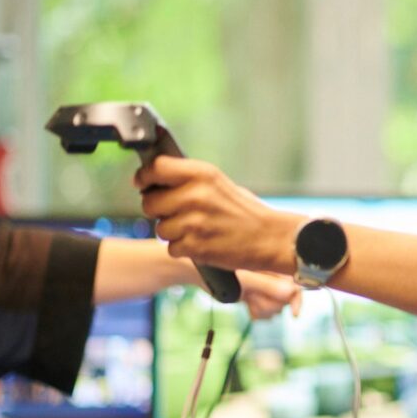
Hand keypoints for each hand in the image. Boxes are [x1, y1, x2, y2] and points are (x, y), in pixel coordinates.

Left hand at [134, 156, 306, 274]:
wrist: (271, 238)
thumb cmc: (244, 211)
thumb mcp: (218, 184)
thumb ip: (187, 180)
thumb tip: (151, 178)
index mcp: (202, 174)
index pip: (156, 168)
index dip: (145, 177)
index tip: (145, 183)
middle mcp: (196, 195)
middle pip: (150, 202)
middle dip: (159, 210)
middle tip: (180, 213)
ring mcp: (194, 222)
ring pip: (160, 228)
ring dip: (174, 233)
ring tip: (198, 230)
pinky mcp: (195, 246)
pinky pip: (172, 248)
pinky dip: (184, 249)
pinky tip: (203, 243)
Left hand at [237, 271, 302, 319]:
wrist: (219, 279)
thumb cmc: (232, 274)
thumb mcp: (248, 278)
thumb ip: (269, 285)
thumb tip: (291, 292)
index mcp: (278, 272)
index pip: (296, 288)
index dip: (296, 301)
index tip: (294, 314)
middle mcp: (277, 282)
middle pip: (283, 303)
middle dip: (267, 303)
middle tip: (252, 295)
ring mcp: (270, 292)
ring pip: (274, 311)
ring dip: (259, 307)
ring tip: (248, 297)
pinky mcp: (262, 301)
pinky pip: (265, 315)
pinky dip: (255, 311)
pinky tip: (248, 302)